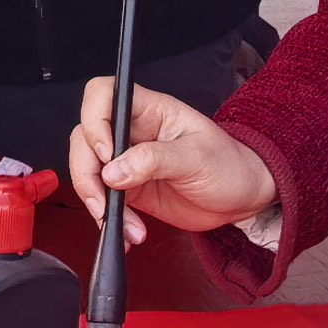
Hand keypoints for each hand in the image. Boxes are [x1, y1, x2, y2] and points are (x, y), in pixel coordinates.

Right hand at [70, 80, 277, 241]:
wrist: (242, 198)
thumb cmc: (229, 165)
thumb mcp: (197, 158)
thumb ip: (154, 160)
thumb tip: (113, 170)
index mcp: (151, 111)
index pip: (104, 95)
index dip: (94, 120)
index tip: (106, 153)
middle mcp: (133, 132)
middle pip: (85, 137)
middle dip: (87, 171)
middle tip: (105, 198)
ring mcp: (128, 161)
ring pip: (89, 171)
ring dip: (97, 201)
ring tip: (122, 224)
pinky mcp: (129, 190)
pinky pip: (104, 201)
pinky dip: (110, 220)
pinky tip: (129, 232)